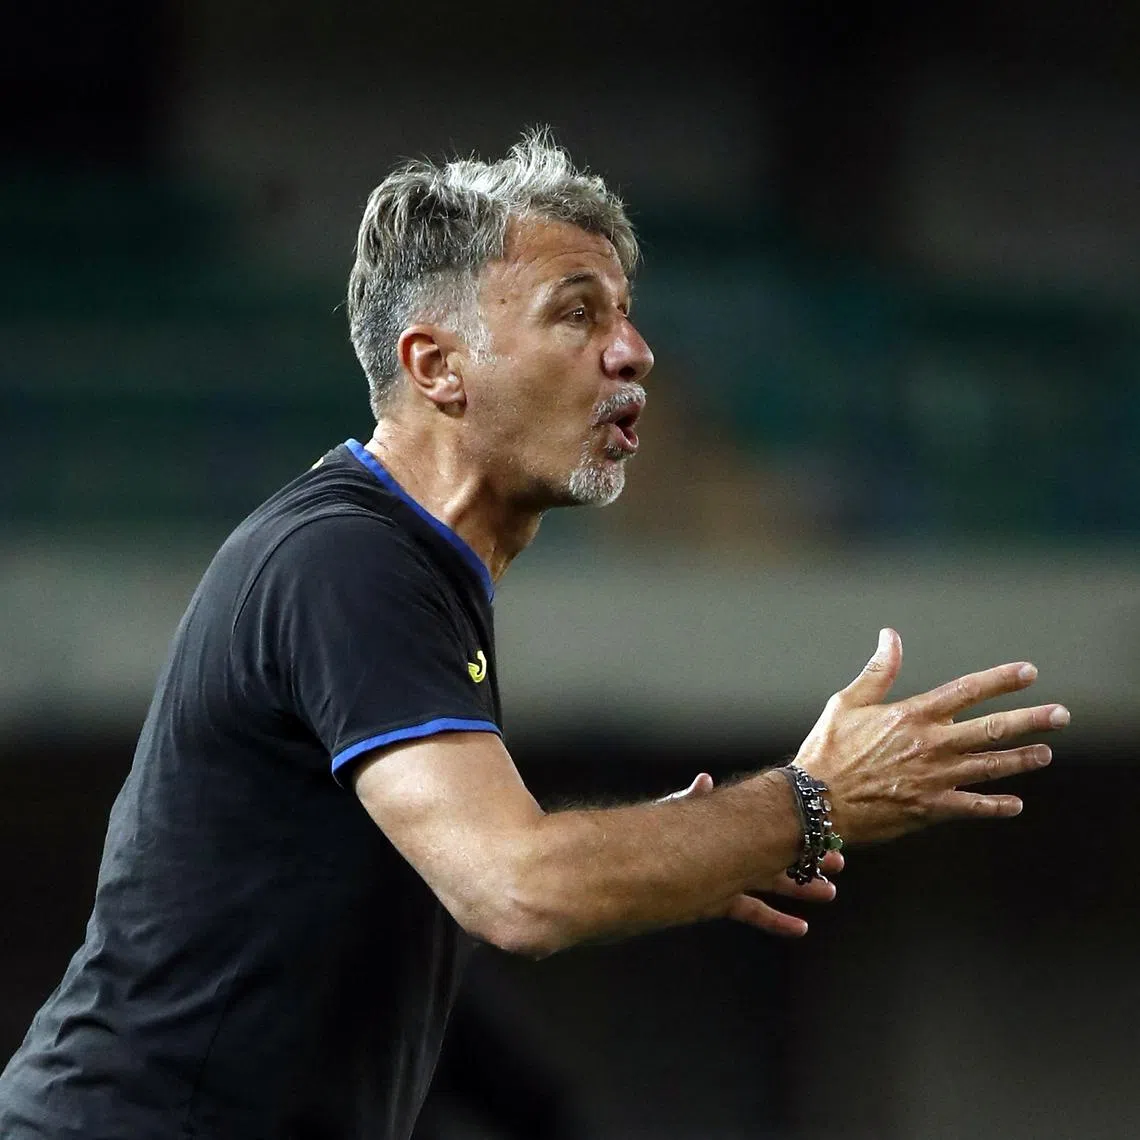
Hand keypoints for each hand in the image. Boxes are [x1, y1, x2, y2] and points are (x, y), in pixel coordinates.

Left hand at [660, 773, 843, 936]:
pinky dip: (774, 919)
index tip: (824, 826)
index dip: (795, 825)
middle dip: (806, 857)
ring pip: (769, 881)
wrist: (628, 874)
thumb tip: (704, 780)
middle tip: (837, 862)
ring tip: (828, 892)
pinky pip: (751, 910)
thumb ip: (689, 800)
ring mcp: (723, 876)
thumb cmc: (649, 839)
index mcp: (724, 824)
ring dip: (799, 888)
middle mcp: (726, 848)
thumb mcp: (671, 815)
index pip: (767, 821)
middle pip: (774, 852)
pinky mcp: (715, 900)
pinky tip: (798, 927)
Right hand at [795, 628, 1069, 844]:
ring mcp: (935, 778)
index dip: (1001, 680)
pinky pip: (972, 807)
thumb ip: (878, 671)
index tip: (1029, 673)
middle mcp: (931, 744)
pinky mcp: (930, 809)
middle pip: (993, 729)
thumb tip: (890, 636)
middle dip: (1031, 720)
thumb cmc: (828, 749)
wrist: (816, 801)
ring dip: (1022, 759)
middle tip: (1062, 715)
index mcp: (913, 714)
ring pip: (991, 766)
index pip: (967, 691)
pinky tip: (1015, 804)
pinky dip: (996, 806)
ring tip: (1045, 753)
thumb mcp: (848, 702)